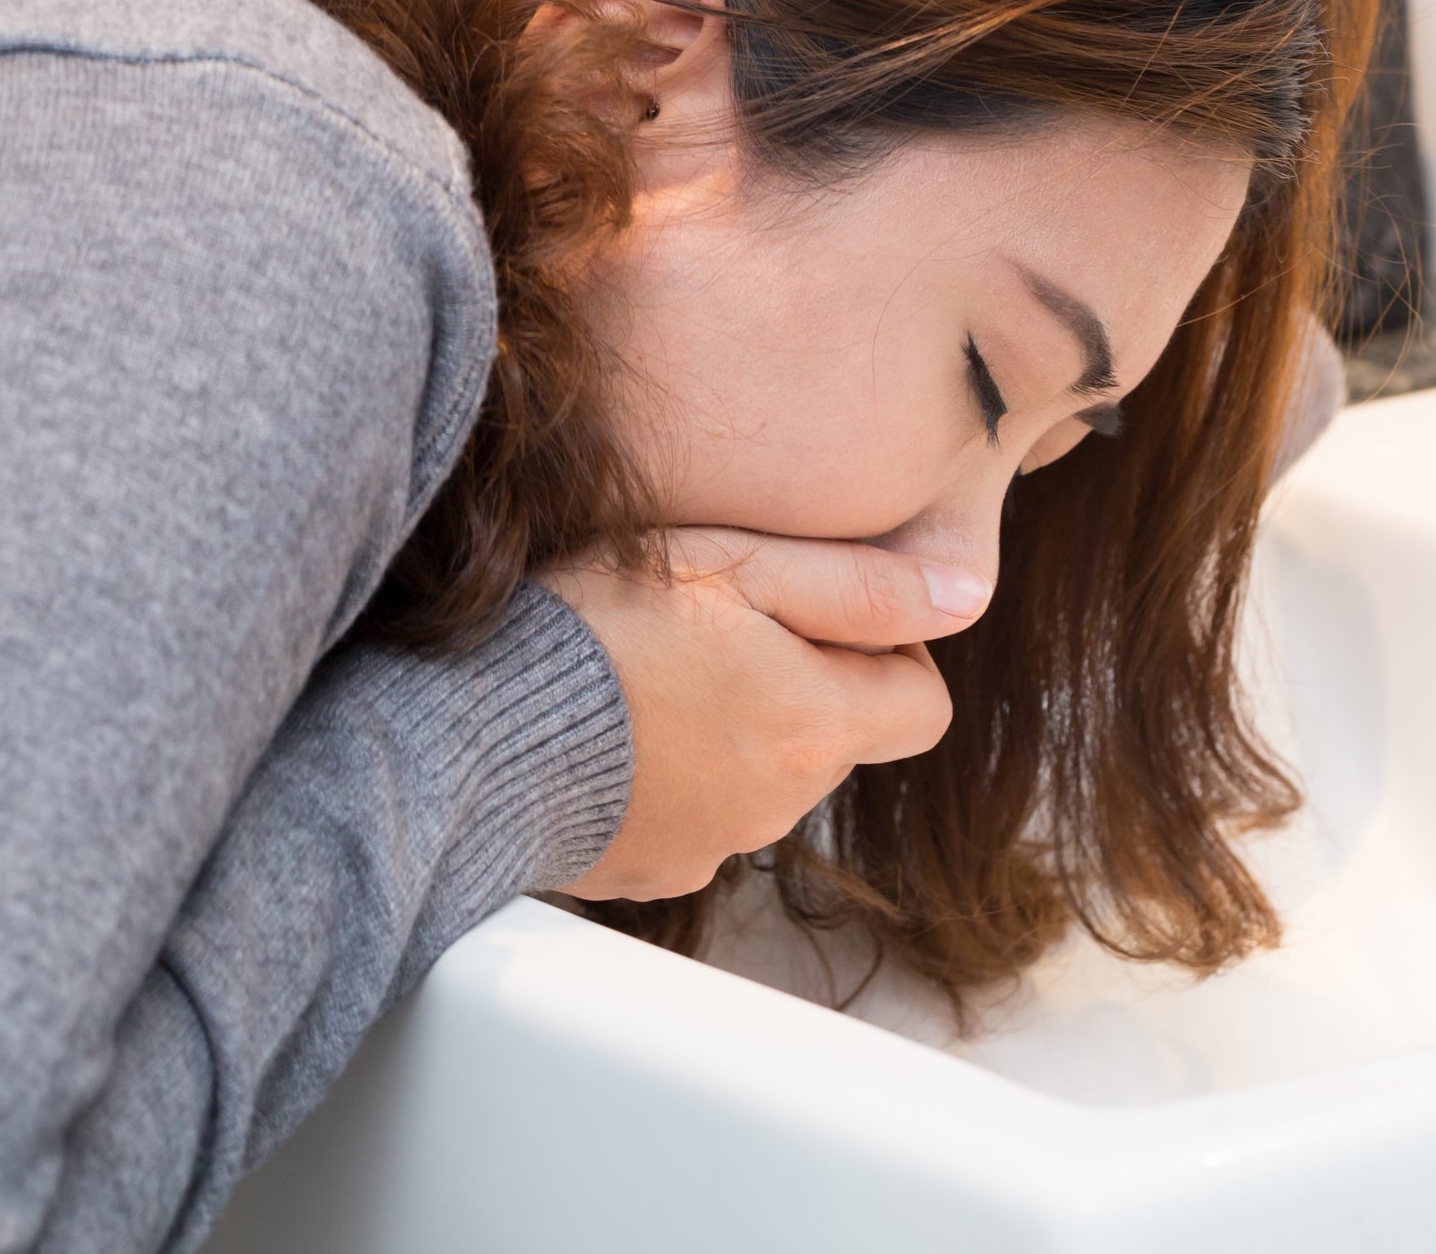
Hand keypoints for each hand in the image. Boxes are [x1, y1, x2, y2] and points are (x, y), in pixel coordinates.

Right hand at [540, 530, 992, 902]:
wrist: (466, 731)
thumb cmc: (593, 628)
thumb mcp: (733, 566)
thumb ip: (860, 586)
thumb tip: (969, 598)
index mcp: (813, 725)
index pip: (923, 706)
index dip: (889, 650)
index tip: (821, 615)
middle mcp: (777, 802)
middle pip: (840, 738)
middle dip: (807, 683)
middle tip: (722, 626)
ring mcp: (711, 846)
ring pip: (767, 775)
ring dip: (739, 727)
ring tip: (656, 670)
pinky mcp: (649, 869)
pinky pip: (697, 814)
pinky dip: (679, 774)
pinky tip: (621, 727)